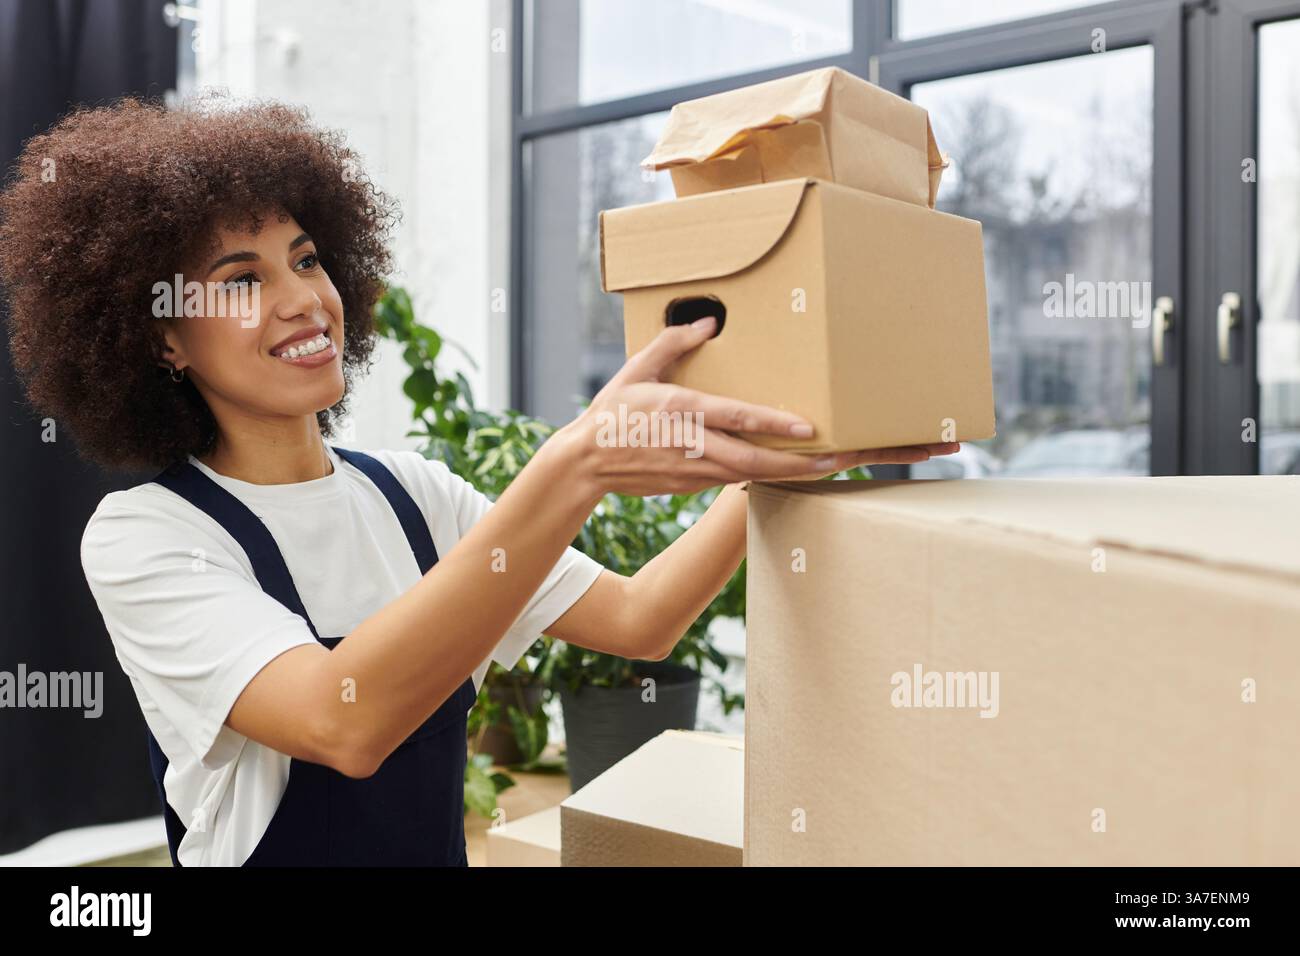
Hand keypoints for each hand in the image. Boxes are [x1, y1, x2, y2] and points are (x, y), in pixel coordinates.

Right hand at [555, 316, 950, 496]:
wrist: (585, 464)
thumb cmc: (613, 413)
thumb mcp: (637, 369)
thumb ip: (673, 342)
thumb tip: (709, 324)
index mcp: (682, 411)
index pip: (735, 418)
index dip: (773, 424)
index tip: (808, 427)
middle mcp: (694, 445)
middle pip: (758, 461)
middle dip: (804, 463)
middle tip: (846, 457)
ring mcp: (696, 471)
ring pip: (755, 476)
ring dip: (796, 472)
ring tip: (836, 463)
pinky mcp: (694, 486)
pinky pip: (740, 480)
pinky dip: (771, 475)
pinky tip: (798, 469)